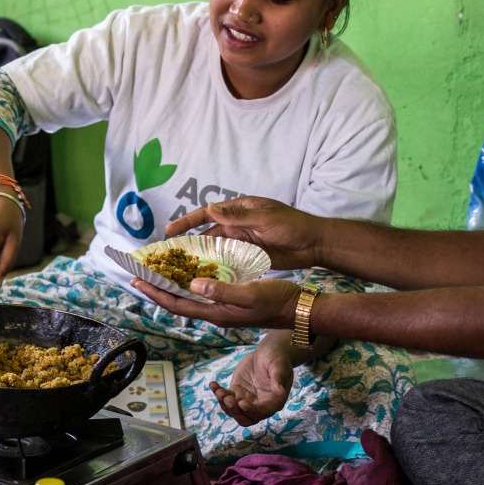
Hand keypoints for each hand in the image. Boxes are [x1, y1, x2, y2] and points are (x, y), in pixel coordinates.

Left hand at [131, 273, 300, 330]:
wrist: (300, 310)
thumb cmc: (278, 301)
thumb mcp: (250, 294)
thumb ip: (222, 291)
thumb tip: (193, 284)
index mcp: (217, 313)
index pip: (178, 304)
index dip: (156, 293)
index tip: (137, 280)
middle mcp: (216, 313)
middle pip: (179, 302)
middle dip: (157, 289)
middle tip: (138, 275)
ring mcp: (224, 309)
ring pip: (190, 299)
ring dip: (171, 287)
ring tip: (157, 274)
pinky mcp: (232, 303)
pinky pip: (203, 294)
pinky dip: (189, 284)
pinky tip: (188, 275)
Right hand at [164, 196, 322, 269]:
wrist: (315, 244)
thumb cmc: (293, 226)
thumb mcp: (265, 219)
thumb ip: (238, 215)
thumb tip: (210, 207)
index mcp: (240, 209)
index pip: (207, 214)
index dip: (187, 221)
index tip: (170, 231)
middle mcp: (238, 224)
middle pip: (207, 233)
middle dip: (188, 242)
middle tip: (169, 255)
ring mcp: (242, 241)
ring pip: (215, 249)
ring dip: (200, 257)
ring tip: (181, 269)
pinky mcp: (249, 256)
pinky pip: (228, 261)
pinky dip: (216, 267)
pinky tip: (204, 277)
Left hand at [213, 339, 292, 424]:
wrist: (268, 351)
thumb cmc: (278, 358)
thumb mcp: (279, 366)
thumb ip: (278, 379)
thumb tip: (280, 392)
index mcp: (274, 402)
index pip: (262, 413)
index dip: (251, 411)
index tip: (241, 402)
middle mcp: (260, 404)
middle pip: (246, 418)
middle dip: (235, 411)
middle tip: (228, 398)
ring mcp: (247, 399)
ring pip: (233, 410)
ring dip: (224, 403)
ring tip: (218, 390)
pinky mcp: (237, 391)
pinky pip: (226, 398)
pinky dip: (218, 393)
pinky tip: (213, 384)